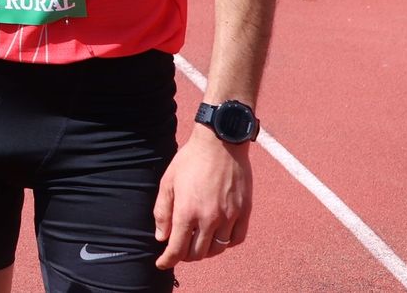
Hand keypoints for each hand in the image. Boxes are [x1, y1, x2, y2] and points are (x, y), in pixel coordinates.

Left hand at [153, 129, 252, 269]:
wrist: (220, 143)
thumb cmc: (190, 160)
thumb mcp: (168, 182)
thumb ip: (162, 211)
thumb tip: (162, 237)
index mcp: (187, 211)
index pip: (177, 248)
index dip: (168, 260)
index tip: (162, 263)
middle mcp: (209, 218)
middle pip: (198, 253)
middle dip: (185, 255)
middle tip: (179, 249)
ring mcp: (229, 216)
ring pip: (218, 249)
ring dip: (206, 252)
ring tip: (197, 243)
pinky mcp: (244, 212)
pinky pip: (236, 239)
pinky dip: (226, 244)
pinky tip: (218, 238)